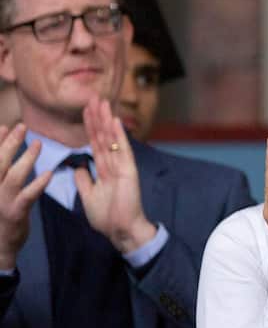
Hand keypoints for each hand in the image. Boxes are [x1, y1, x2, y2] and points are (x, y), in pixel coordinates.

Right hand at [0, 124, 53, 269]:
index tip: (6, 126)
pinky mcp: (15, 214)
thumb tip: (5, 143)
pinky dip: (38, 184)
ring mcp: (1, 202)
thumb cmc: (0, 214)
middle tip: (22, 127)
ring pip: (13, 176)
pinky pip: (27, 196)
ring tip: (38, 144)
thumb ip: (1, 171)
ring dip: (26, 159)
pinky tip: (49, 173)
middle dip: (9, 143)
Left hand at [74, 98, 155, 253]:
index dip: (90, 127)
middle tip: (93, 97)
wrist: (120, 230)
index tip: (86, 111)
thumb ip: (84, 180)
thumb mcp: (88, 196)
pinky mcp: (128, 170)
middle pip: (103, 136)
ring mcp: (122, 165)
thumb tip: (79, 167)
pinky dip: (119, 135)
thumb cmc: (107, 216)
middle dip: (97, 117)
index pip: (95, 143)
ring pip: (111, 139)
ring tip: (102, 102)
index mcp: (104, 169)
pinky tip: (114, 121)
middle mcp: (113, 163)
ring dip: (106, 120)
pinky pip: (122, 149)